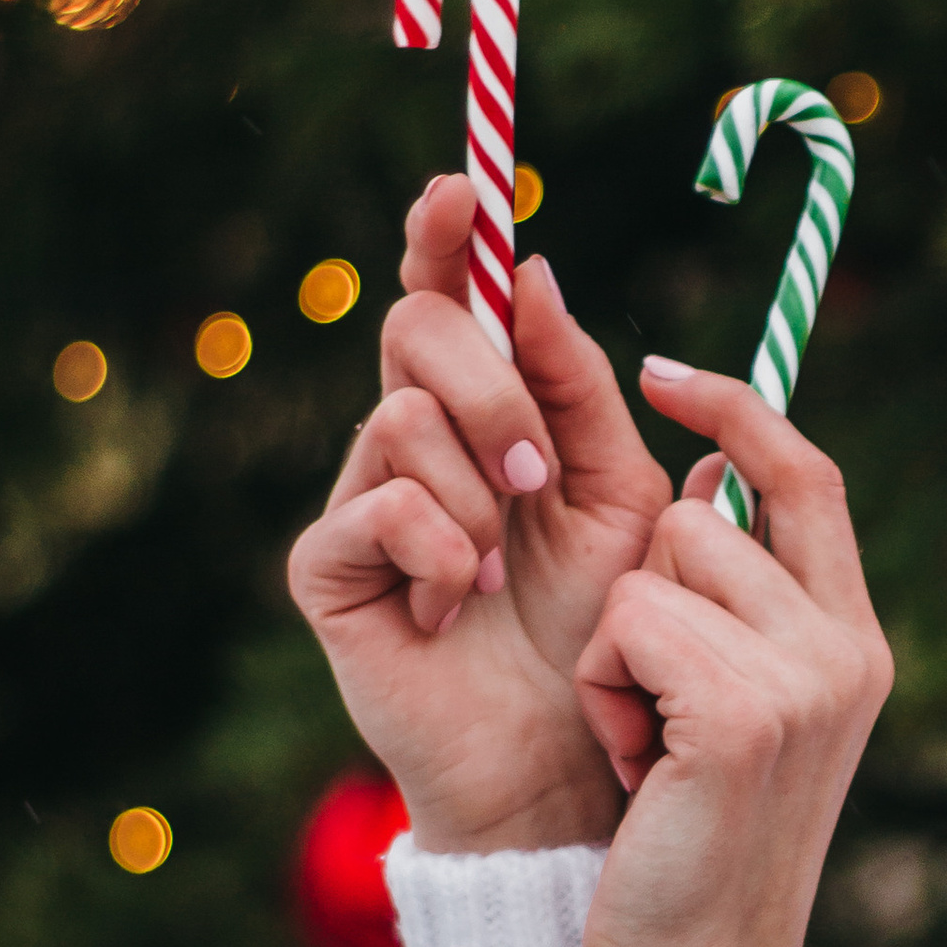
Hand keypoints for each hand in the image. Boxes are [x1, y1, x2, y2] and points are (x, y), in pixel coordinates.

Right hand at [286, 179, 672, 853]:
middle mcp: (413, 442)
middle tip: (539, 475)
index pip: (448, 298)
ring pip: (402, 416)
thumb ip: (577, 386)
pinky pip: (376, 507)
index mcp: (486, 412)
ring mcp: (361, 501)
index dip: (443, 237)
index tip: (460, 185)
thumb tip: (528, 269)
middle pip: (415, 330)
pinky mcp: (326, 569)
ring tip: (506, 572)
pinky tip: (460, 607)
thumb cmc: (604, 628)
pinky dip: (441, 552)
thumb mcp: (619, 493)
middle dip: (491, 388)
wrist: (572, 760)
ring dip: (479, 493)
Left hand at [573, 363, 893, 946]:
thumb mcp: (731, 706)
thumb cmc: (693, 844)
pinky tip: (639, 769)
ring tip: (648, 743)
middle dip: (644, 594)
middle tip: (658, 710)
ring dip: (617, 648)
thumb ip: (739, 599)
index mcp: (857, 641)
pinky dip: (605, 691)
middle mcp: (847, 649)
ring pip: (657, 562)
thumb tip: (710, 474)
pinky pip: (628, 622)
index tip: (662, 373)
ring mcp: (804, 678)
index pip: (812, 472)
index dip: (737, 407)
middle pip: (707, 513)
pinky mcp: (743, 710)